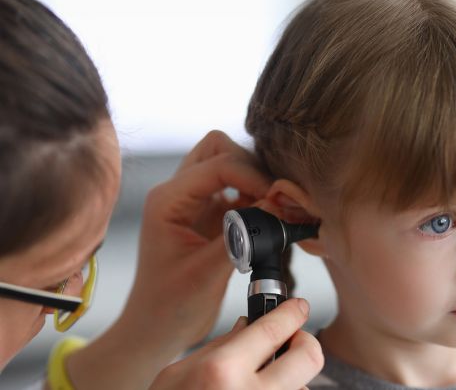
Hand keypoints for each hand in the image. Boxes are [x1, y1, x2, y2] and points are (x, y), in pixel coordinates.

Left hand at [65, 131, 272, 388]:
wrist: (156, 329)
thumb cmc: (170, 307)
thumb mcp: (206, 274)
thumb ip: (241, 237)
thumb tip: (275, 207)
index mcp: (167, 200)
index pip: (218, 164)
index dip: (253, 177)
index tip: (277, 201)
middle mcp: (178, 192)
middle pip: (220, 149)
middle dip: (252, 168)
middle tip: (273, 200)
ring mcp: (194, 201)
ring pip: (230, 164)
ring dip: (255, 181)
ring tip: (273, 211)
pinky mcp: (210, 215)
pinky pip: (238, 190)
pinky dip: (257, 198)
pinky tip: (267, 220)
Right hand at [150, 298, 323, 389]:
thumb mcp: (177, 375)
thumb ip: (218, 347)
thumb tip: (248, 326)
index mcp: (222, 372)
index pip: (274, 329)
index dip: (292, 313)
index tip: (299, 307)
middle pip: (309, 357)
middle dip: (306, 342)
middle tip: (294, 340)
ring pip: (304, 387)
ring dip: (292, 379)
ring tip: (264, 381)